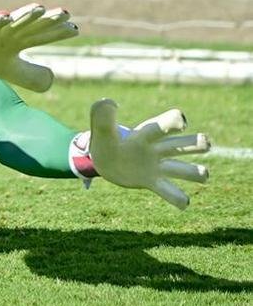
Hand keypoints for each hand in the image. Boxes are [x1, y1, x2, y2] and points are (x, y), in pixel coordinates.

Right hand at [0, 4, 77, 91]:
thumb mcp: (11, 71)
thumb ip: (31, 74)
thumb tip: (52, 80)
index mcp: (19, 42)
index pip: (41, 36)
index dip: (57, 33)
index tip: (75, 29)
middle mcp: (10, 34)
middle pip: (32, 26)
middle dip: (48, 20)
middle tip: (64, 13)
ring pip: (13, 22)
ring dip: (26, 15)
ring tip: (39, 8)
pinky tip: (5, 17)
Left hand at [71, 99, 210, 208]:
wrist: (102, 161)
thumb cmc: (106, 142)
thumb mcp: (101, 129)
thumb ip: (102, 116)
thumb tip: (109, 102)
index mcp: (149, 132)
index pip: (172, 120)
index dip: (179, 122)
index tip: (180, 125)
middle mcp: (159, 148)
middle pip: (191, 143)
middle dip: (200, 143)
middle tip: (204, 144)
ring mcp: (158, 167)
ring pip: (189, 170)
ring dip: (198, 173)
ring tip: (200, 174)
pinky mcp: (153, 183)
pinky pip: (172, 193)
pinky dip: (180, 198)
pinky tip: (183, 202)